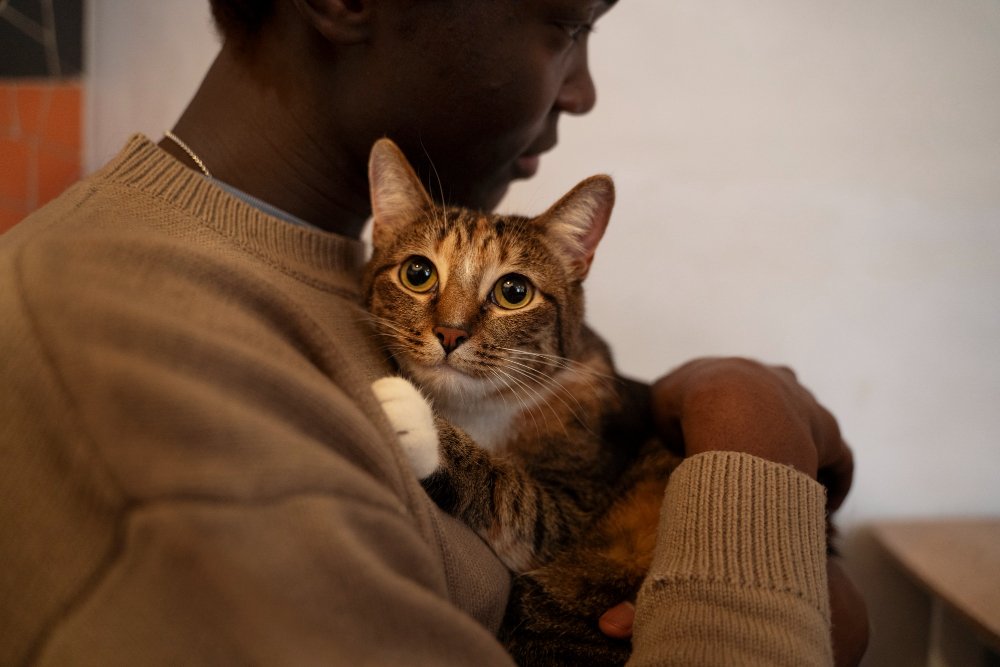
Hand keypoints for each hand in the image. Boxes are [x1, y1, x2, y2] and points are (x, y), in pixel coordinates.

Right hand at [650, 357, 852, 508]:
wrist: (727, 405)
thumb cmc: (690, 402)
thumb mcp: (664, 401)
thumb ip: (671, 413)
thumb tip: (677, 433)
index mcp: (742, 371)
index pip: (743, 393)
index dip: (733, 418)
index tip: (726, 443)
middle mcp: (780, 382)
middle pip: (783, 405)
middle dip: (774, 430)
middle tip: (757, 461)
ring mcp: (807, 406)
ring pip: (814, 430)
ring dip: (804, 454)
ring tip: (789, 482)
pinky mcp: (827, 435)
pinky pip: (840, 460)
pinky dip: (834, 480)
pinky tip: (823, 504)